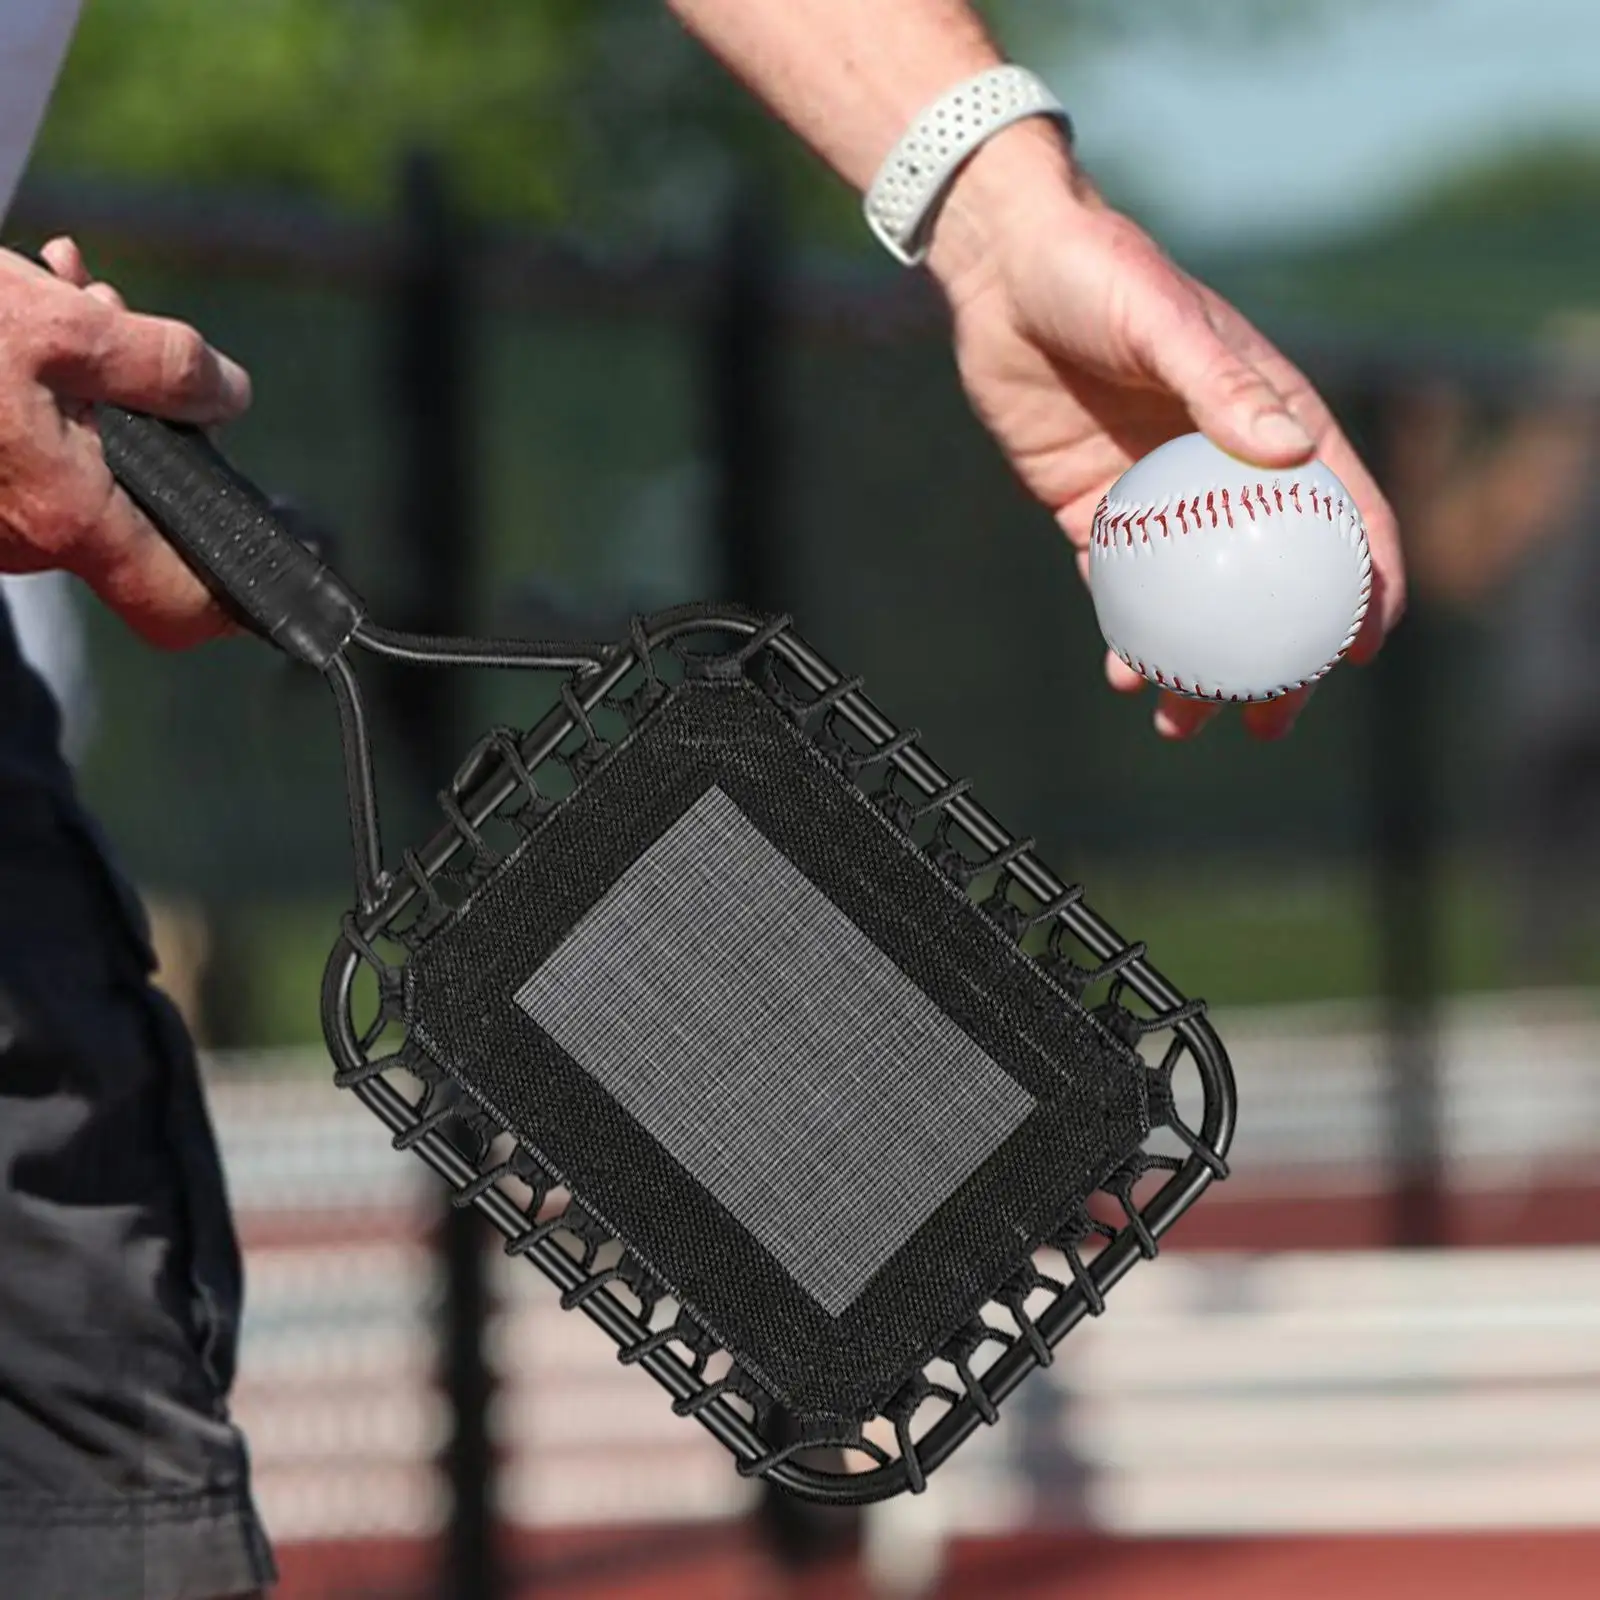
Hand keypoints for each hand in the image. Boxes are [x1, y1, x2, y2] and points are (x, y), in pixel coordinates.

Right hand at [0, 238, 251, 647]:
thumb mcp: (62, 325)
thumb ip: (161, 366)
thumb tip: (229, 395)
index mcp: (65, 516)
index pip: (178, 607)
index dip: (233, 601)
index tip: (272, 571)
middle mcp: (21, 543)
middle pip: (132, 513)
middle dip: (151, 424)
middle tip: (129, 328)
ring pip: (75, 471)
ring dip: (90, 388)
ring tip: (68, 290)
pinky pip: (22, 459)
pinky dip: (36, 394)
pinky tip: (22, 302)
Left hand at [929, 139, 1404, 740]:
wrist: (1005, 273)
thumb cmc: (1100, 275)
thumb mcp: (1162, 319)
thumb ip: (1219, 384)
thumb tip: (1286, 453)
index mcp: (1274, 421)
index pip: (1342, 511)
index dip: (1365, 585)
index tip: (1357, 653)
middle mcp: (1225, 467)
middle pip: (1271, 580)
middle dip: (1278, 661)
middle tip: (1266, 722)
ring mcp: (1160, 494)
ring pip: (1194, 598)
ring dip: (1195, 666)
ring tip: (1181, 722)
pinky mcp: (1096, 508)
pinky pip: (1120, 585)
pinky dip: (1127, 634)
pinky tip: (1122, 672)